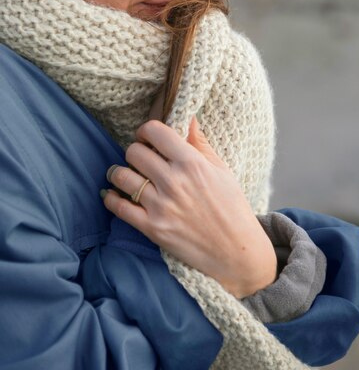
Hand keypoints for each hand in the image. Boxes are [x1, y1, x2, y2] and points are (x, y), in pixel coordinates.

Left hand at [102, 118, 277, 297]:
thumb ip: (199, 143)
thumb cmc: (232, 207)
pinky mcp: (152, 228)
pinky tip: (114, 194)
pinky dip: (111, 198)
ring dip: (119, 172)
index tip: (148, 138)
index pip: (155, 131)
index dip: (147, 131)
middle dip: (135, 151)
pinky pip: (118, 207)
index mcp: (191, 163)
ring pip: (121, 175)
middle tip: (140, 159)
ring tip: (124, 175)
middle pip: (134, 151)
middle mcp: (173, 181)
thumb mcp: (221, 170)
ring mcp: (161, 206)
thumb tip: (187, 118)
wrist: (236, 251)